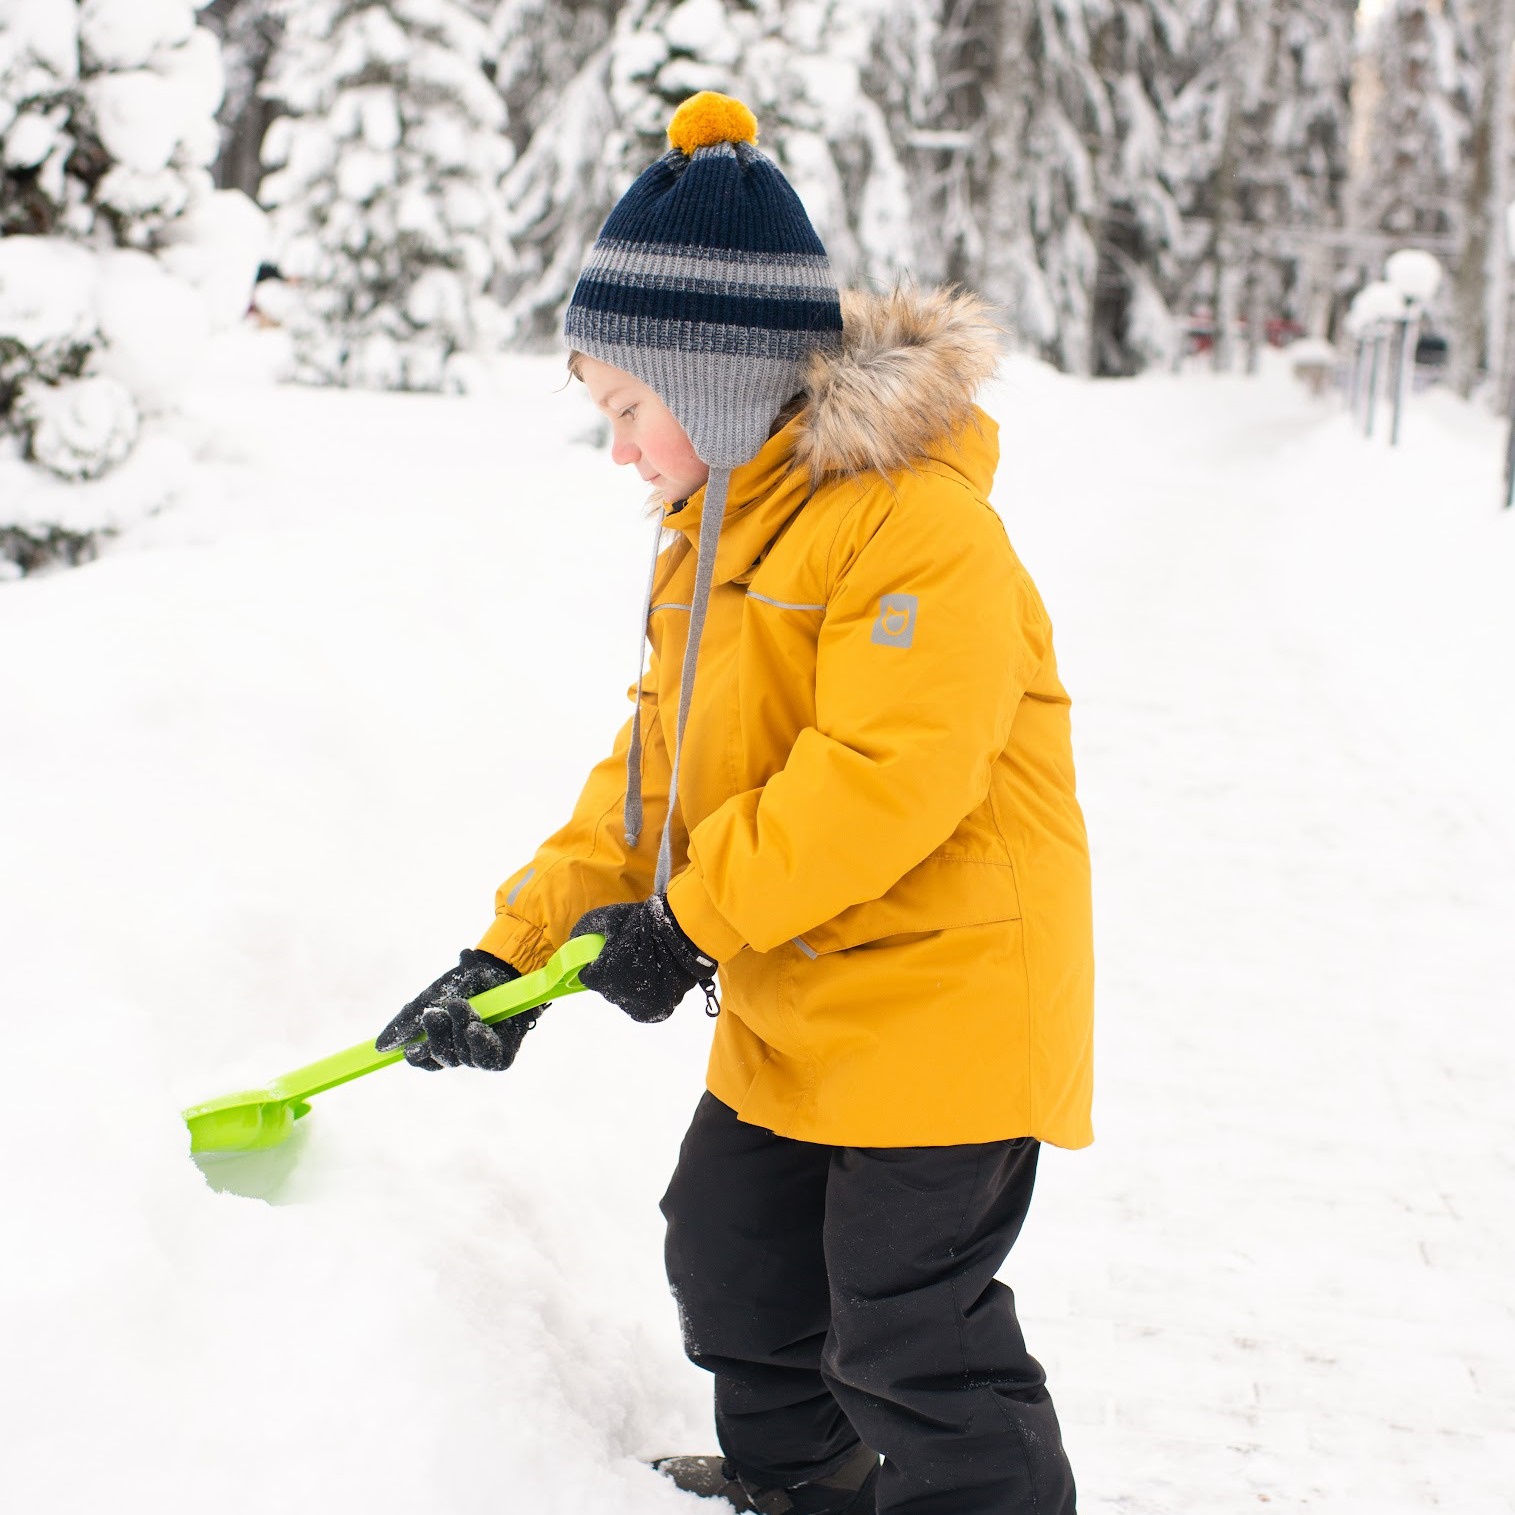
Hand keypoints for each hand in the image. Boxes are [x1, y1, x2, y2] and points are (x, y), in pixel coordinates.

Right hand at [375, 948, 538, 1071]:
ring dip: (459, 1029)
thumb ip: (407, 1021)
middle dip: (438, 1037)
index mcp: (443, 1039)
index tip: (411, 1048)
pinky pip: (487, 1059)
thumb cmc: (466, 981)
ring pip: (463, 1057)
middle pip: (443, 1059)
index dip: (418, 1057)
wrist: (499, 966)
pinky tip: (475, 1028)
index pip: (425, 1060)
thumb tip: (380, 1047)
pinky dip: (479, 1043)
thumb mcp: (431, 997)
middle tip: (435, 1014)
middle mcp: (462, 1049)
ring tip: (461, 1005)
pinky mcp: (503, 1052)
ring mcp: (482, 1052)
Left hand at [570, 895, 716, 1023]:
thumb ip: (587, 930)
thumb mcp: (609, 917)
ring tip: (645, 967)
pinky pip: (644, 1007)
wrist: (685, 932)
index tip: (607, 955)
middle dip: (613, 975)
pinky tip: (654, 980)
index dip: (596, 965)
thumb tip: (574, 941)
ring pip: (626, 999)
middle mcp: (619, 996)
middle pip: (608, 988)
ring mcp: (639, 1006)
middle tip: (629, 958)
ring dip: (630, 987)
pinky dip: (647, 996)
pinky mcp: (658, 1011)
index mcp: (604, 976)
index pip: (589, 977)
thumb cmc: (645, 922)